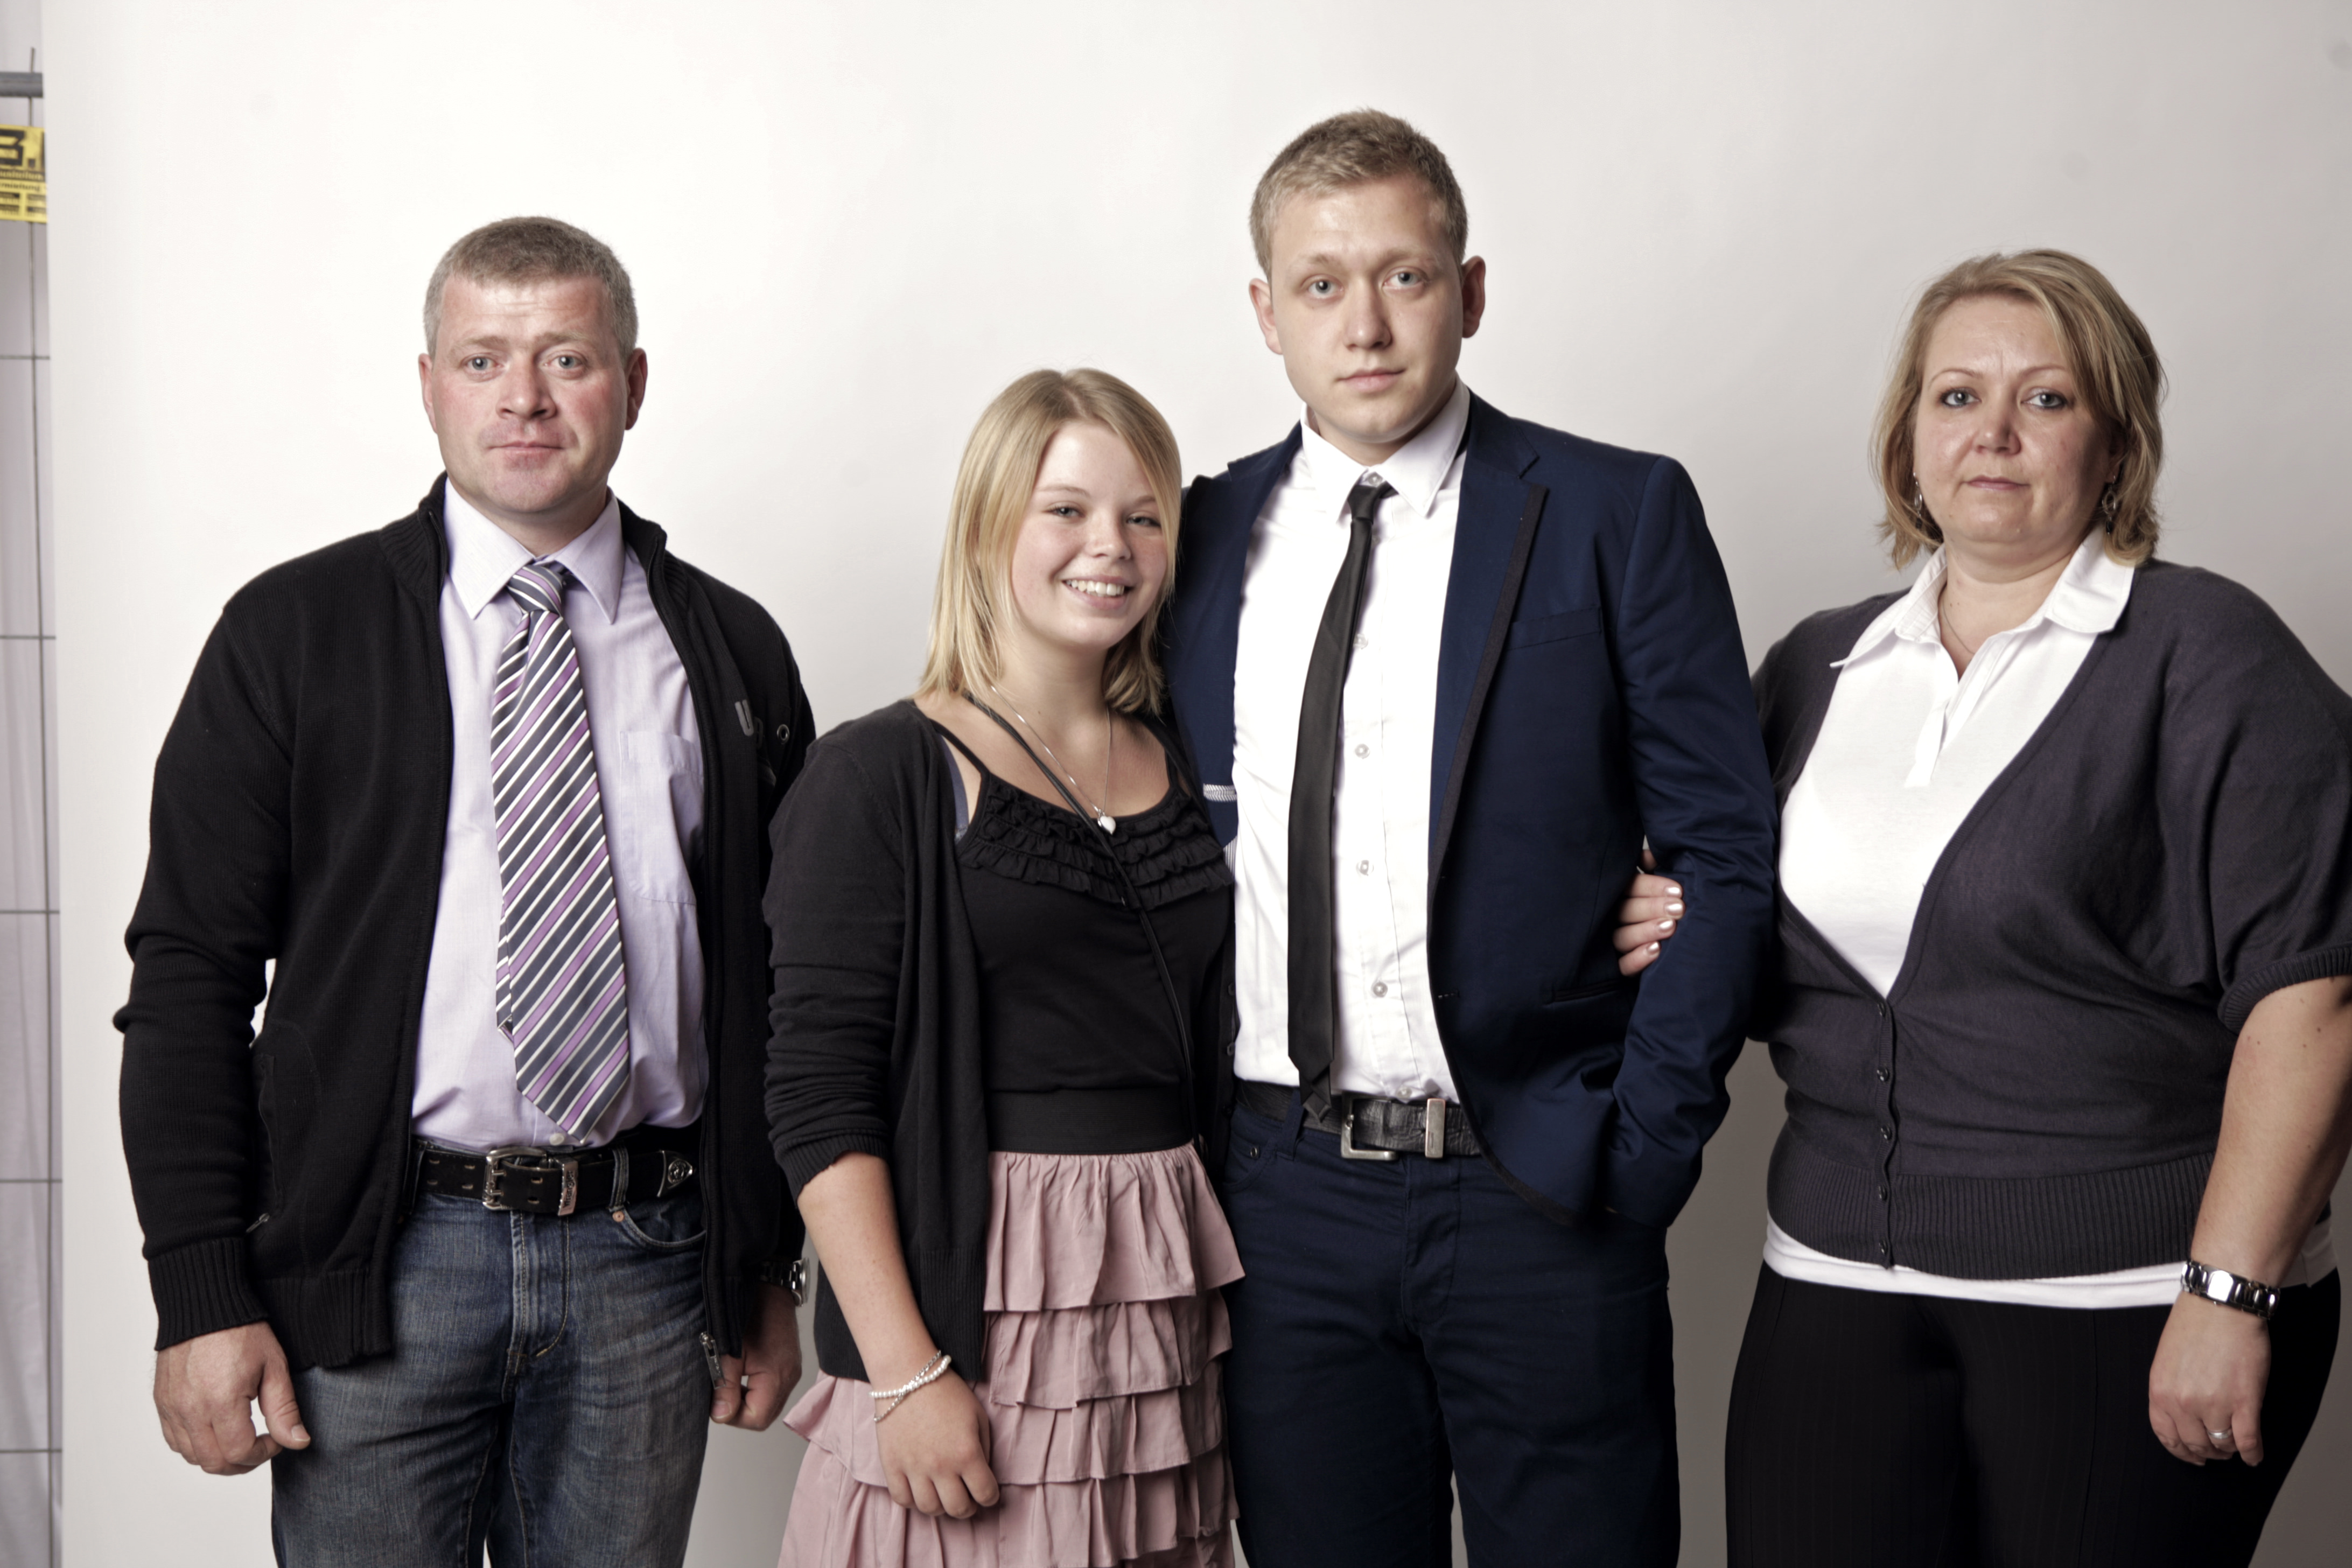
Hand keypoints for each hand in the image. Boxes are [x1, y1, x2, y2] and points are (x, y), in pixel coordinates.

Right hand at [153, 1320, 308, 1474]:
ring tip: (240, 1440)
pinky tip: (215, 1432)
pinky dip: (195, 1445)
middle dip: (243, 1463)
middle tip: (261, 1447)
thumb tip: (298, 1442)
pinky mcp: (162, 1402)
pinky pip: (174, 1440)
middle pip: (213, 1462)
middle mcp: (190, 1409)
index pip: (240, 1452)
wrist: (205, 1306)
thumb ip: (284, 1410)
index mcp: (220, 1401)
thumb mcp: (274, 1367)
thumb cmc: (241, 1331)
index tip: (276, 1438)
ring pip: (191, 1456)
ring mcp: (172, 1408)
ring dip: (218, 1457)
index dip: (264, 1453)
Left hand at [712, 1282, 801, 1429]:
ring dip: (747, 1400)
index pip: (756, 1419)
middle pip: (763, 1416)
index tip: (718, 1399)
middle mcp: (790, 1377)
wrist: (768, 1286)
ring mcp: (791, 1371)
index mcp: (777, 1376)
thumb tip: (720, 1416)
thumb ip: (725, 1387)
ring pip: (768, 1405)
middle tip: (722, 1391)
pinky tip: (743, 1372)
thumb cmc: (750, 1312)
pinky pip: (773, 1391)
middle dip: (739, 1410)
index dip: (733, 1416)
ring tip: (732, 1379)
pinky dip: (756, 1389)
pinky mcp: (789, 1365)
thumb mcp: (729, 1351)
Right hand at [876, 1368, 999, 1518]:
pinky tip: (920, 1489)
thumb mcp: (978, 1416)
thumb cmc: (947, 1393)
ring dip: (941, 1507)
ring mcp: (914, 1468)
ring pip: (930, 1509)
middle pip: (958, 1509)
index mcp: (967, 1453)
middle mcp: (941, 1466)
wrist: (907, 1375)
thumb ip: (984, 1449)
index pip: (986, 1494)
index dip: (990, 1496)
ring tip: (943, 1494)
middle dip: (968, 1507)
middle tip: (967, 1497)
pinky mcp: (891, 1465)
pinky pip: (902, 1499)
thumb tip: (982, 1475)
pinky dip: (913, 1501)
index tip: (987, 1492)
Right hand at [1612, 848, 1683, 977]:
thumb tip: (1648, 856)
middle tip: (1679, 908)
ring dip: (1646, 931)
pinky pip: (1623, 966)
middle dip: (1653, 908)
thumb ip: (1654, 867)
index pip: (1630, 886)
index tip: (1678, 890)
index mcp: (1622, 894)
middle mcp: (1614, 917)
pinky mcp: (1620, 966)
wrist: (1681, 946)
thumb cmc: (1668, 907)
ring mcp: (1615, 943)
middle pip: (1625, 911)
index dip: (1652, 887)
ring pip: (1623, 937)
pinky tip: (1656, 951)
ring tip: (1670, 928)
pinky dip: (1638, 958)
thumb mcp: (1662, 885)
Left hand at [2148, 1293, 2271, 1464]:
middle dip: (2207, 1451)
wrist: (2222, 1306)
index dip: (2180, 1450)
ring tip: (2234, 1445)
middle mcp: (2184, 1403)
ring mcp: (2215, 1405)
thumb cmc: (2195, 1325)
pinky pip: (2248, 1442)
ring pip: (2223, 1445)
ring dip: (2229, 1449)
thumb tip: (2180, 1414)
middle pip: (2196, 1444)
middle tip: (2216, 1450)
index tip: (2190, 1455)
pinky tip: (2253, 1456)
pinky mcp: (2245, 1403)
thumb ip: (2171, 1388)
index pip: (2166, 1435)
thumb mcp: (2166, 1359)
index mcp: (2160, 1391)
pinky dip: (2252, 1454)